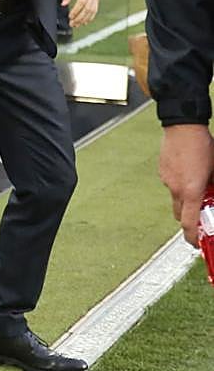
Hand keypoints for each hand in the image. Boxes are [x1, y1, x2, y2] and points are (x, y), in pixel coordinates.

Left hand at [61, 0, 99, 27]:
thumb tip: (64, 5)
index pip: (82, 1)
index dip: (76, 10)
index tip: (70, 16)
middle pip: (88, 8)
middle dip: (80, 17)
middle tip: (72, 23)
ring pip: (93, 10)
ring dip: (85, 18)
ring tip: (77, 24)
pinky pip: (95, 8)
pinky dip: (90, 16)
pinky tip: (84, 21)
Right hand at [158, 124, 213, 245]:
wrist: (183, 126)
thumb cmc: (203, 146)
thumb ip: (213, 188)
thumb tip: (213, 196)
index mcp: (190, 191)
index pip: (188, 223)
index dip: (192, 237)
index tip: (196, 243)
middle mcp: (176, 188)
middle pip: (179, 214)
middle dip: (188, 218)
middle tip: (200, 215)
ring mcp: (167, 179)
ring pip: (176, 198)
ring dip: (185, 198)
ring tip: (197, 184)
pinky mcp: (162, 170)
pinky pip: (171, 184)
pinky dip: (179, 184)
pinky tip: (188, 171)